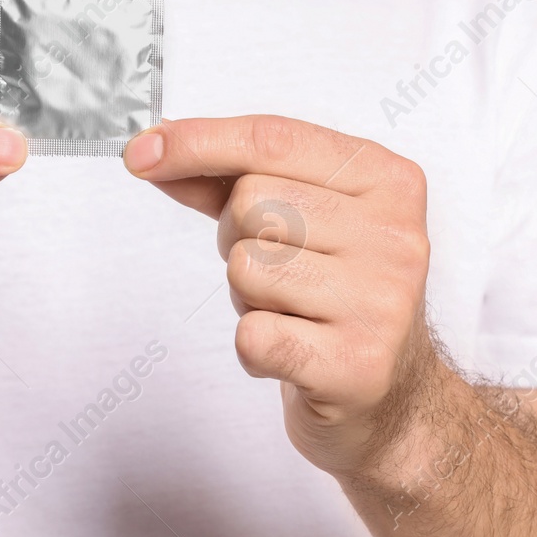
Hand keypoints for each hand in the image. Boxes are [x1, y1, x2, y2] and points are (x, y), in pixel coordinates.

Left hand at [124, 115, 439, 475]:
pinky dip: (252, 348)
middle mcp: (394, 235)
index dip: (196, 142)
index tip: (141, 154)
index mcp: (387, 179)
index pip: (273, 140)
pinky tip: (290, 353)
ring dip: (247, 297)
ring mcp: (382, 302)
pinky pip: (252, 336)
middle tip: (278, 273)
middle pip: (252, 203)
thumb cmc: (334, 295)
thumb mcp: (298, 219)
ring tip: (291, 313)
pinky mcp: (357, 366)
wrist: (391, 397)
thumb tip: (152, 152)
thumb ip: (227, 180)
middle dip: (237, 239)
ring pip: (246, 267)